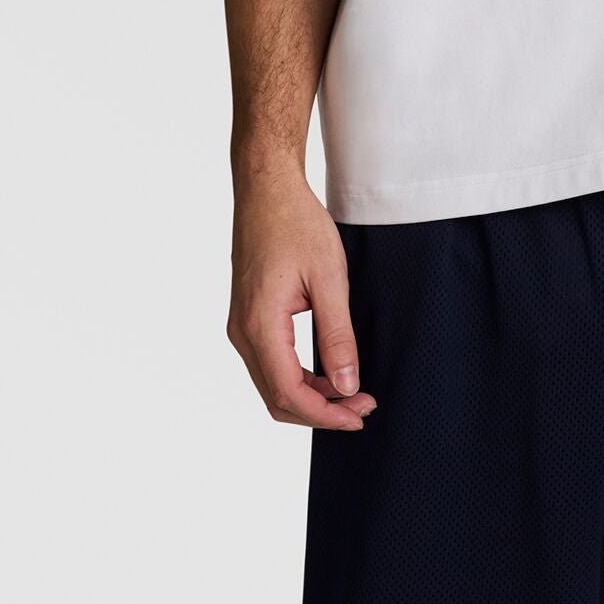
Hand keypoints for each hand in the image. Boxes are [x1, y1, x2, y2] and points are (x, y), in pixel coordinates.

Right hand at [228, 171, 377, 430]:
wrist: (267, 190)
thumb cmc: (297, 224)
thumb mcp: (329, 278)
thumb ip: (337, 335)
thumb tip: (346, 385)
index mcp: (260, 324)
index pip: (289, 392)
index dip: (326, 414)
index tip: (360, 414)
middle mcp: (242, 332)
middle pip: (277, 397)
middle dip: (320, 411)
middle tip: (362, 408)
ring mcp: (240, 325)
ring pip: (271, 383)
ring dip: (310, 396)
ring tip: (351, 393)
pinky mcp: (247, 317)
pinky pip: (269, 363)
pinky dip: (297, 377)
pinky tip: (327, 373)